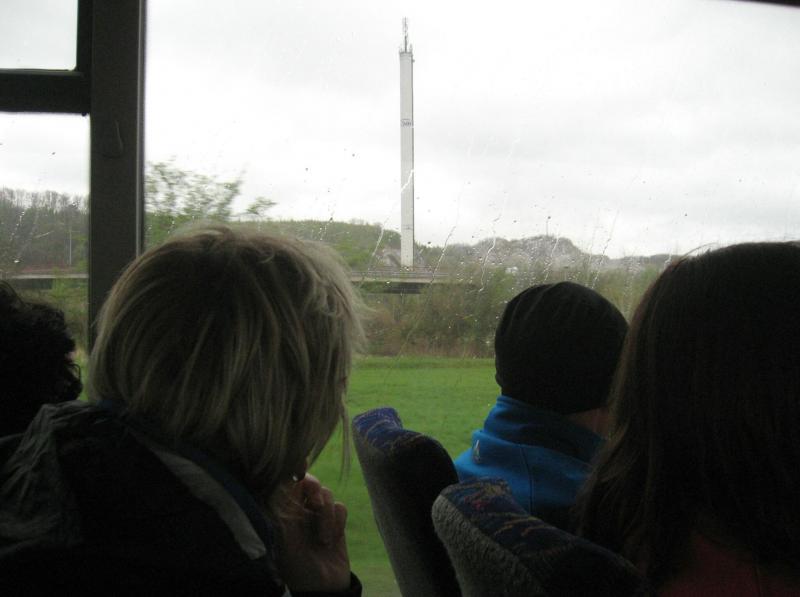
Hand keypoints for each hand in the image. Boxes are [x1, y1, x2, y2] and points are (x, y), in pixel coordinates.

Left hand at [276, 473, 350, 592]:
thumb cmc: (296, 567)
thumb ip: (281, 511)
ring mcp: (318, 516)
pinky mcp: (336, 523)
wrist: (321, 589)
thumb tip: (281, 485)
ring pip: (327, 493)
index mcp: (282, 512)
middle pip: (309, 480)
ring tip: (322, 540)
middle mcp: (299, 510)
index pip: (286, 481)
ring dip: (326, 516)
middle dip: (314, 488)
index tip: (300, 470)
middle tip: (314, 504)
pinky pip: (341, 507)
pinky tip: (332, 540)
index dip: (294, 470)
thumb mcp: (283, 539)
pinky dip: (337, 522)